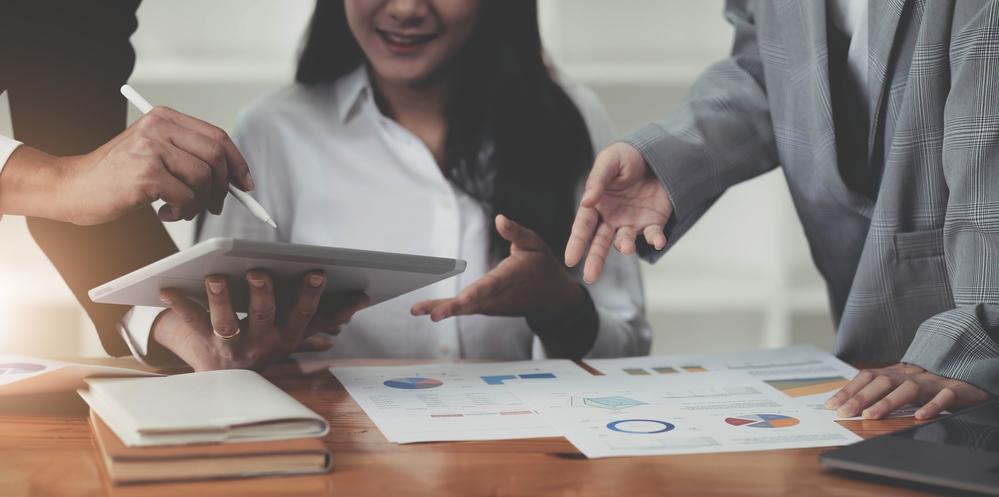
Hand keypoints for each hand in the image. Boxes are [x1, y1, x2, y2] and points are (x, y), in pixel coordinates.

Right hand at [57, 106, 253, 224]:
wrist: (72, 186)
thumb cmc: (116, 175)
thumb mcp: (154, 153)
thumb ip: (189, 156)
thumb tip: (235, 178)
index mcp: (164, 117)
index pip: (218, 136)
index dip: (237, 163)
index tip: (245, 184)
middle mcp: (159, 127)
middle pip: (216, 156)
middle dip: (223, 187)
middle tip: (214, 205)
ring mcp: (151, 149)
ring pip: (204, 179)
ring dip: (199, 203)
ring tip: (180, 209)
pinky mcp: (145, 174)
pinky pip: (186, 197)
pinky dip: (182, 211)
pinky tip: (165, 213)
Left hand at [154, 270, 368, 370]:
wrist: (229, 382)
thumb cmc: (267, 344)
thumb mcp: (299, 333)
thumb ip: (329, 314)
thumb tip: (362, 298)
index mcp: (287, 336)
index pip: (303, 315)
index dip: (310, 295)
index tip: (316, 272)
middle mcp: (262, 343)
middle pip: (264, 316)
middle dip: (262, 294)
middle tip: (259, 272)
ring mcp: (232, 346)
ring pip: (226, 321)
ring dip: (220, 298)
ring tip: (215, 277)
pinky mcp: (204, 346)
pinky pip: (192, 323)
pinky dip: (179, 306)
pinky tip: (169, 288)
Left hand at [411, 215, 585, 320]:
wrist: (553, 298)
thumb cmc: (542, 266)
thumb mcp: (535, 244)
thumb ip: (517, 233)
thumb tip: (500, 219)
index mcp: (513, 277)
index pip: (493, 285)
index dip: (477, 293)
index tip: (462, 301)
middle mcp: (501, 295)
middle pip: (474, 302)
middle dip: (453, 308)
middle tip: (433, 314)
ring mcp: (493, 304)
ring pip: (466, 308)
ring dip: (443, 309)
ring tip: (418, 310)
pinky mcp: (486, 307)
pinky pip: (465, 308)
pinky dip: (446, 308)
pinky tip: (426, 309)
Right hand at [565, 142, 672, 282]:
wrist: (655, 154)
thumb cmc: (625, 158)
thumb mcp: (609, 161)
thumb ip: (597, 180)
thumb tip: (586, 200)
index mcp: (596, 205)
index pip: (583, 226)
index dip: (576, 242)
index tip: (570, 259)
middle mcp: (611, 218)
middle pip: (600, 242)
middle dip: (595, 259)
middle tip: (590, 276)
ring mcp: (631, 223)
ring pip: (624, 241)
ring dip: (625, 245)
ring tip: (627, 247)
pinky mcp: (652, 223)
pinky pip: (652, 235)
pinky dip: (655, 239)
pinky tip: (658, 241)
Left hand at [825, 363, 988, 419]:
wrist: (967, 375)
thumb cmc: (928, 384)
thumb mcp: (901, 385)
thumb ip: (880, 392)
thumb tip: (848, 406)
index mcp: (896, 372)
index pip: (867, 376)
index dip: (848, 390)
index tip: (831, 405)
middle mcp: (911, 374)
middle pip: (883, 381)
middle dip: (861, 397)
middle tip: (845, 413)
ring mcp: (933, 381)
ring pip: (909, 388)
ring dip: (888, 402)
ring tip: (871, 415)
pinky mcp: (956, 390)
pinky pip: (944, 396)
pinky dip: (933, 405)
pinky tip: (920, 416)